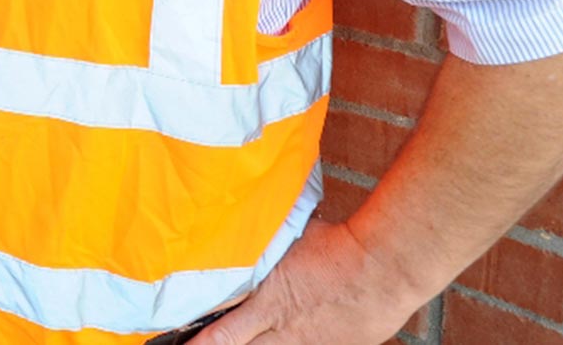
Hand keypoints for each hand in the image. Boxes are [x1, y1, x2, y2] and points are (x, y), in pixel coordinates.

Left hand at [193, 220, 423, 344]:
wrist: (384, 267)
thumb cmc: (334, 246)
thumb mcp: (285, 242)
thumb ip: (261, 250)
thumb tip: (241, 231)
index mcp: (266, 304)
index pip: (222, 334)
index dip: (200, 344)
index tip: (178, 344)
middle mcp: (284, 331)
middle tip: (202, 344)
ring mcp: (312, 343)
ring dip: (265, 342)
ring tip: (262, 332)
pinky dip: (300, 341)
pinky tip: (303, 330)